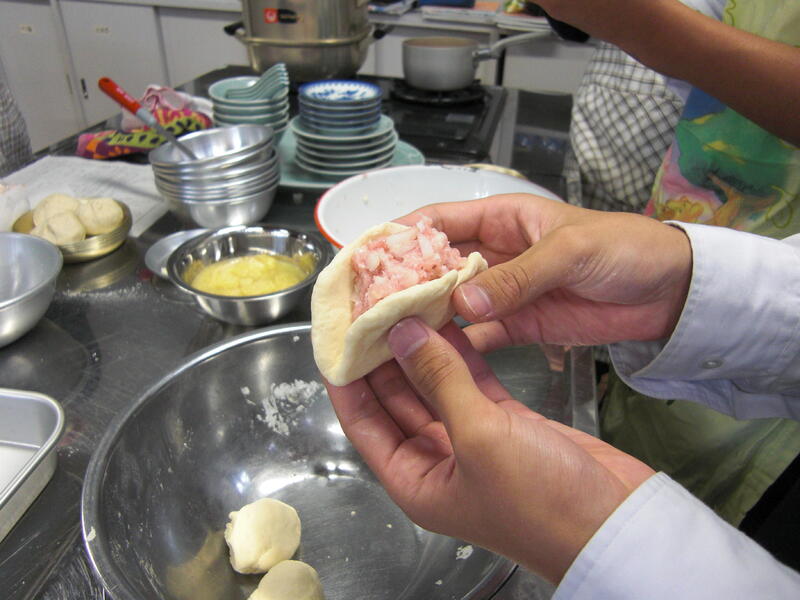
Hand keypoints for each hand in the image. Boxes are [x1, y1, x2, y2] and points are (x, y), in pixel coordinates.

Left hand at [324, 319, 654, 583]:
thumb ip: (438, 380)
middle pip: (396, 397)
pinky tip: (449, 320)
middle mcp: (436, 460)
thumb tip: (400, 332)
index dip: (346, 378)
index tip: (338, 334)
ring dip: (422, 348)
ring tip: (405, 301)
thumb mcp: (479, 437)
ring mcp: (471, 438)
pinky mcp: (505, 422)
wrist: (616, 523)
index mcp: (414, 479)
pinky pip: (471, 381)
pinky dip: (461, 353)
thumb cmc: (540, 501)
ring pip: (434, 385)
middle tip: (372, 305)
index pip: (363, 420)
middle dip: (383, 354)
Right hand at [395, 194, 691, 352]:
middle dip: (402, 285)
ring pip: (450, 303)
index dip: (400, 237)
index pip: (437, 222)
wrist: (669, 290)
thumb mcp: (569, 252)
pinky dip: (456, 346)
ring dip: (422, 318)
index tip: (366, 261)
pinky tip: (429, 360)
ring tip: (386, 339)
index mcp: (500, 219)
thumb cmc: (622, 248)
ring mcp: (502, 292)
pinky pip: (478, 335)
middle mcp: (491, 254)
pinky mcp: (518, 325)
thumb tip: (459, 304)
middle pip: (435, 267)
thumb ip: (516, 278)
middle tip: (367, 311)